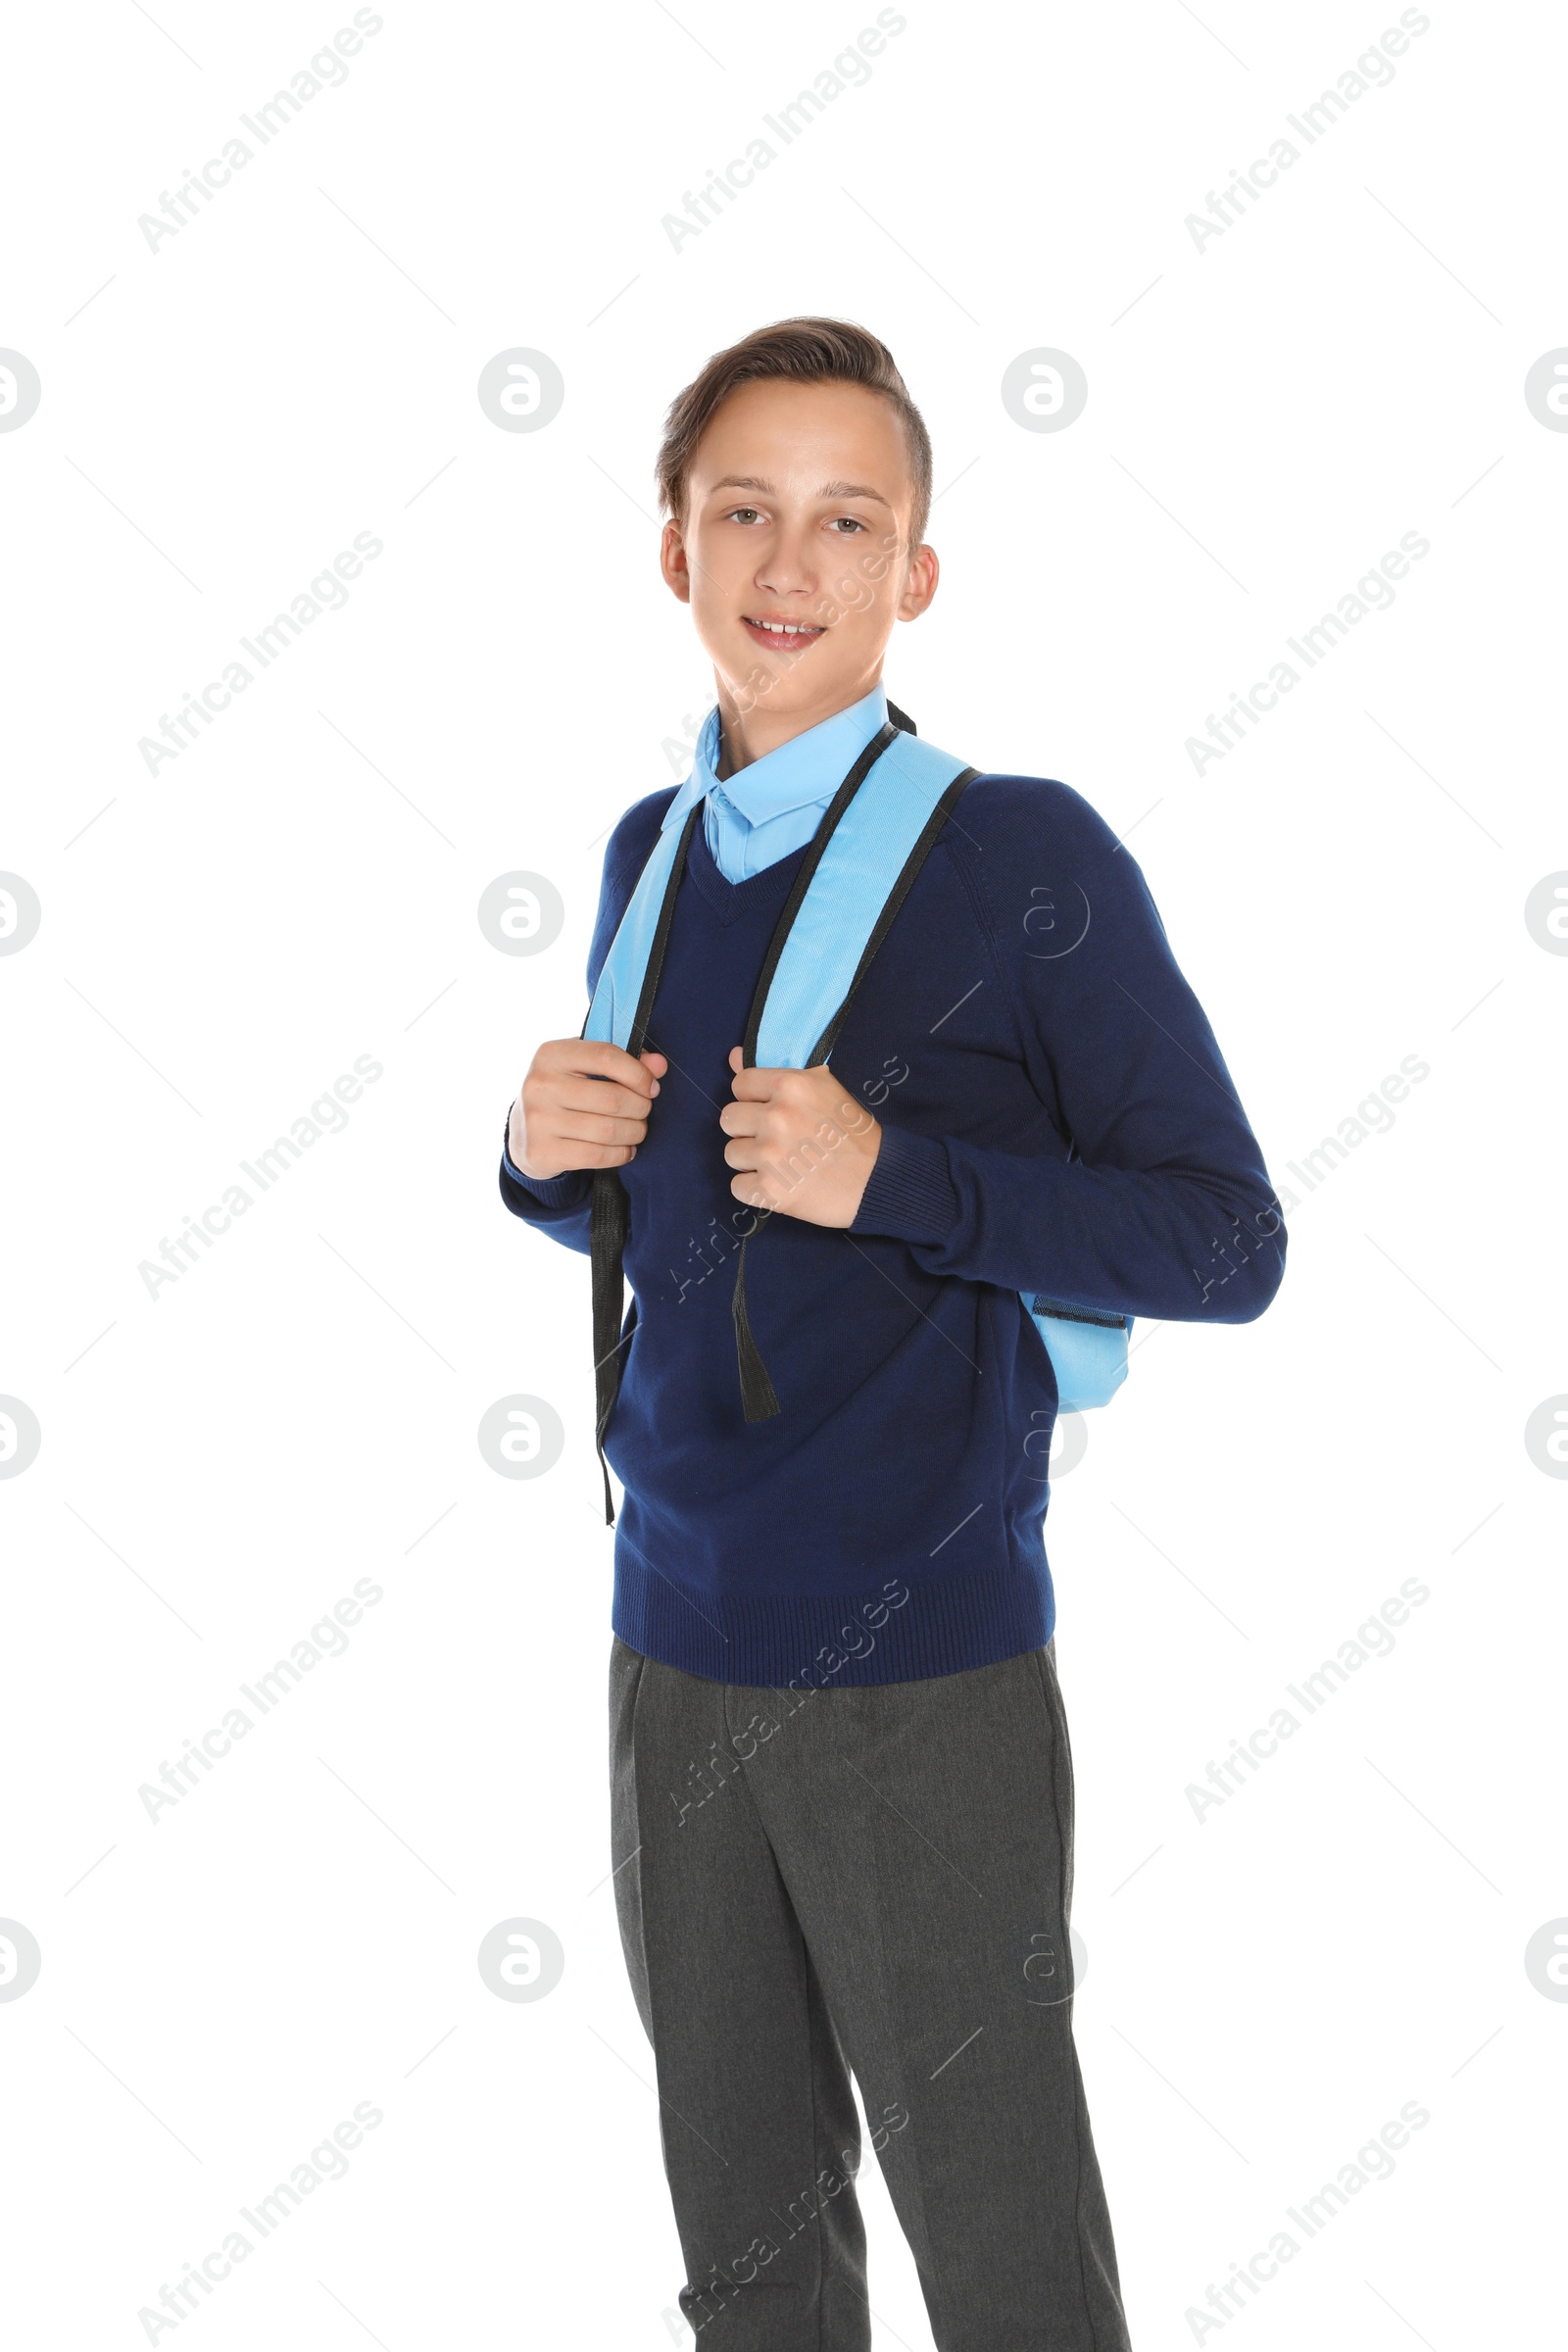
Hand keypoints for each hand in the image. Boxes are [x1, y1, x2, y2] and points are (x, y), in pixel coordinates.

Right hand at [508, 1040, 667, 1178]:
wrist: (524, 1132)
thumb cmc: (565, 1092)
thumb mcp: (585, 1068)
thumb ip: (624, 1061)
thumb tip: (659, 1065)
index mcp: (551, 1054)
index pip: (606, 1056)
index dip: (638, 1073)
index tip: (651, 1087)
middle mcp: (540, 1085)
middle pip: (612, 1098)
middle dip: (640, 1108)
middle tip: (643, 1111)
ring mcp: (538, 1121)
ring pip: (608, 1130)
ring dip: (634, 1132)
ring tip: (636, 1130)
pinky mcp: (542, 1152)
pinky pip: (598, 1156)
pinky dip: (621, 1154)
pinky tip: (624, 1149)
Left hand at [720, 1047, 881, 1227]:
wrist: (879, 1180)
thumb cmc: (854, 1133)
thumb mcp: (823, 1088)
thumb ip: (775, 1071)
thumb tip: (733, 1056)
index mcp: (790, 1086)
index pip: (739, 1084)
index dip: (754, 1099)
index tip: (772, 1111)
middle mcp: (777, 1117)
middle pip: (729, 1119)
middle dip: (749, 1130)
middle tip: (778, 1140)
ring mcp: (770, 1156)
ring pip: (731, 1153)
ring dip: (752, 1160)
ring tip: (782, 1163)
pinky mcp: (770, 1191)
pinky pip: (738, 1187)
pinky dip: (756, 1189)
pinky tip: (781, 1184)